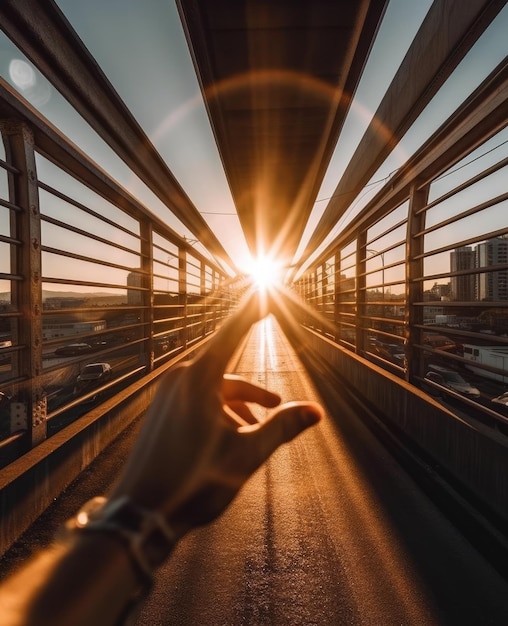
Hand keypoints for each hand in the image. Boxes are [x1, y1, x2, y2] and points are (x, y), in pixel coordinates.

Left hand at [110, 292, 322, 537]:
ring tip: (262, 425)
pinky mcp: (163, 409)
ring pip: (216, 388)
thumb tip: (316, 412)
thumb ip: (282, 427)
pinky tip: (235, 434)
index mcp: (199, 379)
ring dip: (241, 404)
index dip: (254, 309)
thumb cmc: (192, 482)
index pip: (234, 331)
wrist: (140, 515)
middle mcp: (181, 379)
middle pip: (229, 369)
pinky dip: (222, 410)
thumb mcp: (246, 454)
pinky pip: (199, 399)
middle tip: (280, 403)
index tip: (265, 286)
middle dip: (256, 390)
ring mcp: (169, 394)